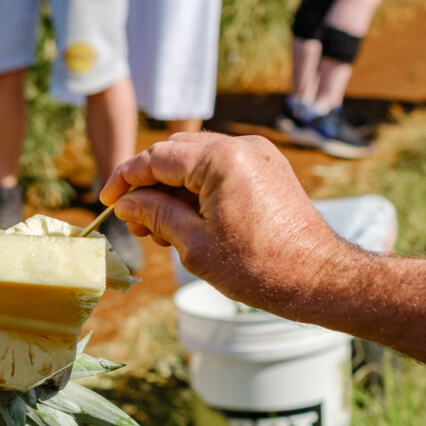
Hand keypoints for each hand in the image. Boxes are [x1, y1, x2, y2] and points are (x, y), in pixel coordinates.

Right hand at [100, 133, 351, 315]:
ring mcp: (257, 156)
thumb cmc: (257, 266)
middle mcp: (241, 147)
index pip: (156, 158)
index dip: (125, 179)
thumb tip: (126, 202)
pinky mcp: (267, 170)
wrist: (318, 278)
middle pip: (175, 154)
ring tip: (161, 230)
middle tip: (135, 222)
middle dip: (148, 185)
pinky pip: (220, 169)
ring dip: (171, 190)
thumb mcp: (193, 243)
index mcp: (221, 158)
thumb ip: (155, 213)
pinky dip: (197, 190)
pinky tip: (188, 223)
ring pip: (196, 161)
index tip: (106, 201)